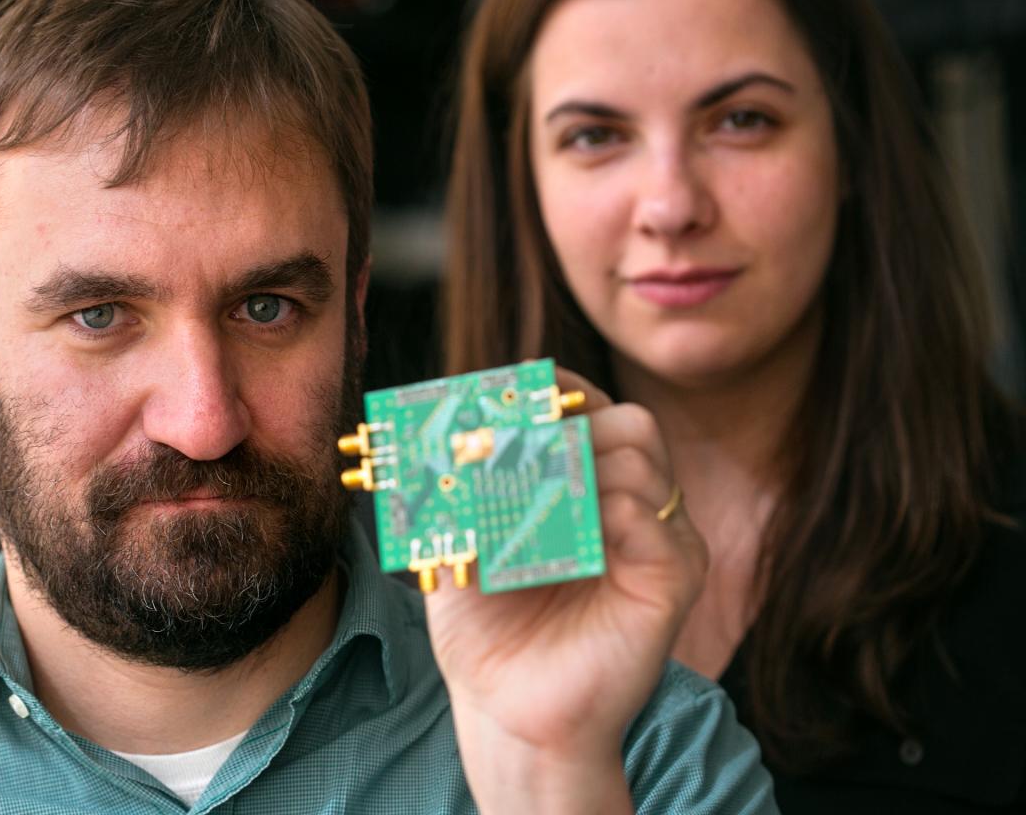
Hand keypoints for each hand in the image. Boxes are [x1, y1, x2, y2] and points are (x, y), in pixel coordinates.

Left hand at [425, 368, 707, 812]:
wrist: (508, 713)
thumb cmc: (488, 629)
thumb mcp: (461, 541)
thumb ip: (459, 483)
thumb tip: (433, 422)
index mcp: (592, 487)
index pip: (593, 410)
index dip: (554, 394)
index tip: (502, 395)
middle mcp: (637, 505)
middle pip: (626, 422)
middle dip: (562, 424)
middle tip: (504, 447)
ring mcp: (663, 540)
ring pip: (638, 455)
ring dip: (567, 464)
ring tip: (514, 501)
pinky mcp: (674, 578)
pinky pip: (647, 515)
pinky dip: (592, 511)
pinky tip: (548, 538)